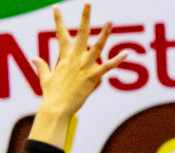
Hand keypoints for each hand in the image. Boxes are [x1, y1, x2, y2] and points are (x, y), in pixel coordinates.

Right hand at [30, 5, 125, 147]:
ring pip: (97, 46)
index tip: (56, 7)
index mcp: (64, 57)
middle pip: (81, 33)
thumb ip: (41, 66)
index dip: (59, 20)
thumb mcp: (45, 77)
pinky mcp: (93, 77)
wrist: (56, 107)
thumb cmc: (52, 94)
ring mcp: (84, 67)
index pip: (61, 34)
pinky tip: (127, 53)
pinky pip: (107, 67)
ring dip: (104, 34)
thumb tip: (33, 58)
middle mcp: (74, 58)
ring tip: (110, 21)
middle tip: (88, 3)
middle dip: (85, 17)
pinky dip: (117, 60)